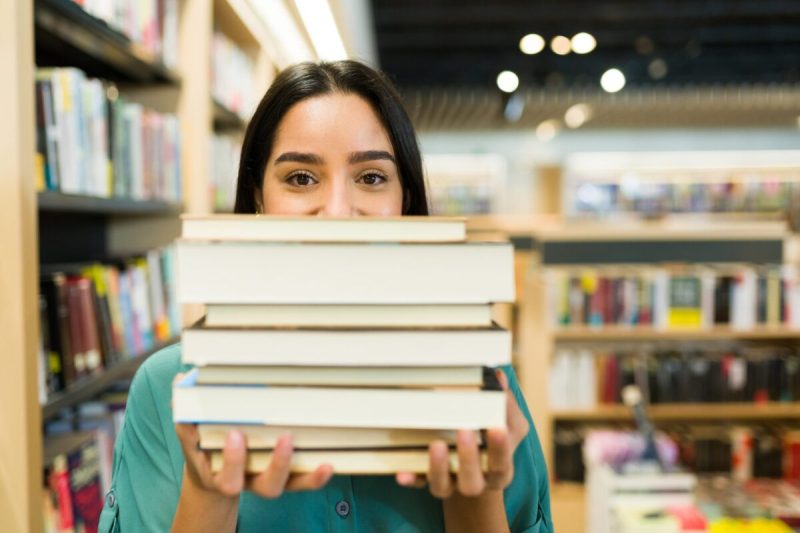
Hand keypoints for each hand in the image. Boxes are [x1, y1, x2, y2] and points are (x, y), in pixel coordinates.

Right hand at [173, 376, 333, 499]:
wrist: (211, 473)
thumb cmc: (205, 448)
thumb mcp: (191, 436)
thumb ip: (186, 412)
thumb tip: (180, 379)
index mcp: (224, 476)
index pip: (228, 477)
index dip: (234, 460)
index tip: (236, 434)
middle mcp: (250, 482)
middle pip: (266, 485)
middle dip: (276, 464)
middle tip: (284, 438)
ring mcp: (269, 480)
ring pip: (287, 483)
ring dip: (301, 466)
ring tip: (307, 444)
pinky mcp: (286, 476)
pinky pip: (301, 482)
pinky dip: (315, 478)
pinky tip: (328, 465)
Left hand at [395, 369, 529, 497]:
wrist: (475, 471)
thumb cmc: (491, 441)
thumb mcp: (506, 425)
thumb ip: (505, 404)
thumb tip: (499, 377)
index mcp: (498, 469)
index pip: (502, 462)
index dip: (501, 448)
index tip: (497, 427)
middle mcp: (474, 482)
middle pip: (473, 482)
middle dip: (468, 459)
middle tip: (464, 431)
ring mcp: (450, 484)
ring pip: (443, 486)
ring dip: (438, 467)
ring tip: (436, 444)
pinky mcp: (428, 481)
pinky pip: (418, 483)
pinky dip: (411, 478)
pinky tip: (402, 472)